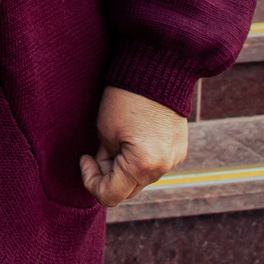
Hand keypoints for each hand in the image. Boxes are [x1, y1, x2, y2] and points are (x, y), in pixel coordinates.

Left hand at [80, 86, 189, 207]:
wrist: (158, 69)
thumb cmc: (125, 97)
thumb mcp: (105, 132)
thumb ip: (106, 159)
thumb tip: (108, 169)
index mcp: (142, 165)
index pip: (111, 195)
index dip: (91, 181)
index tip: (85, 159)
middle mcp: (162, 168)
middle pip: (128, 190)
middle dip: (108, 175)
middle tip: (97, 151)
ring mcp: (174, 160)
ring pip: (141, 178)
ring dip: (124, 167)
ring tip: (116, 139)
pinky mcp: (179, 149)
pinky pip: (154, 165)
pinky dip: (140, 159)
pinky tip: (132, 137)